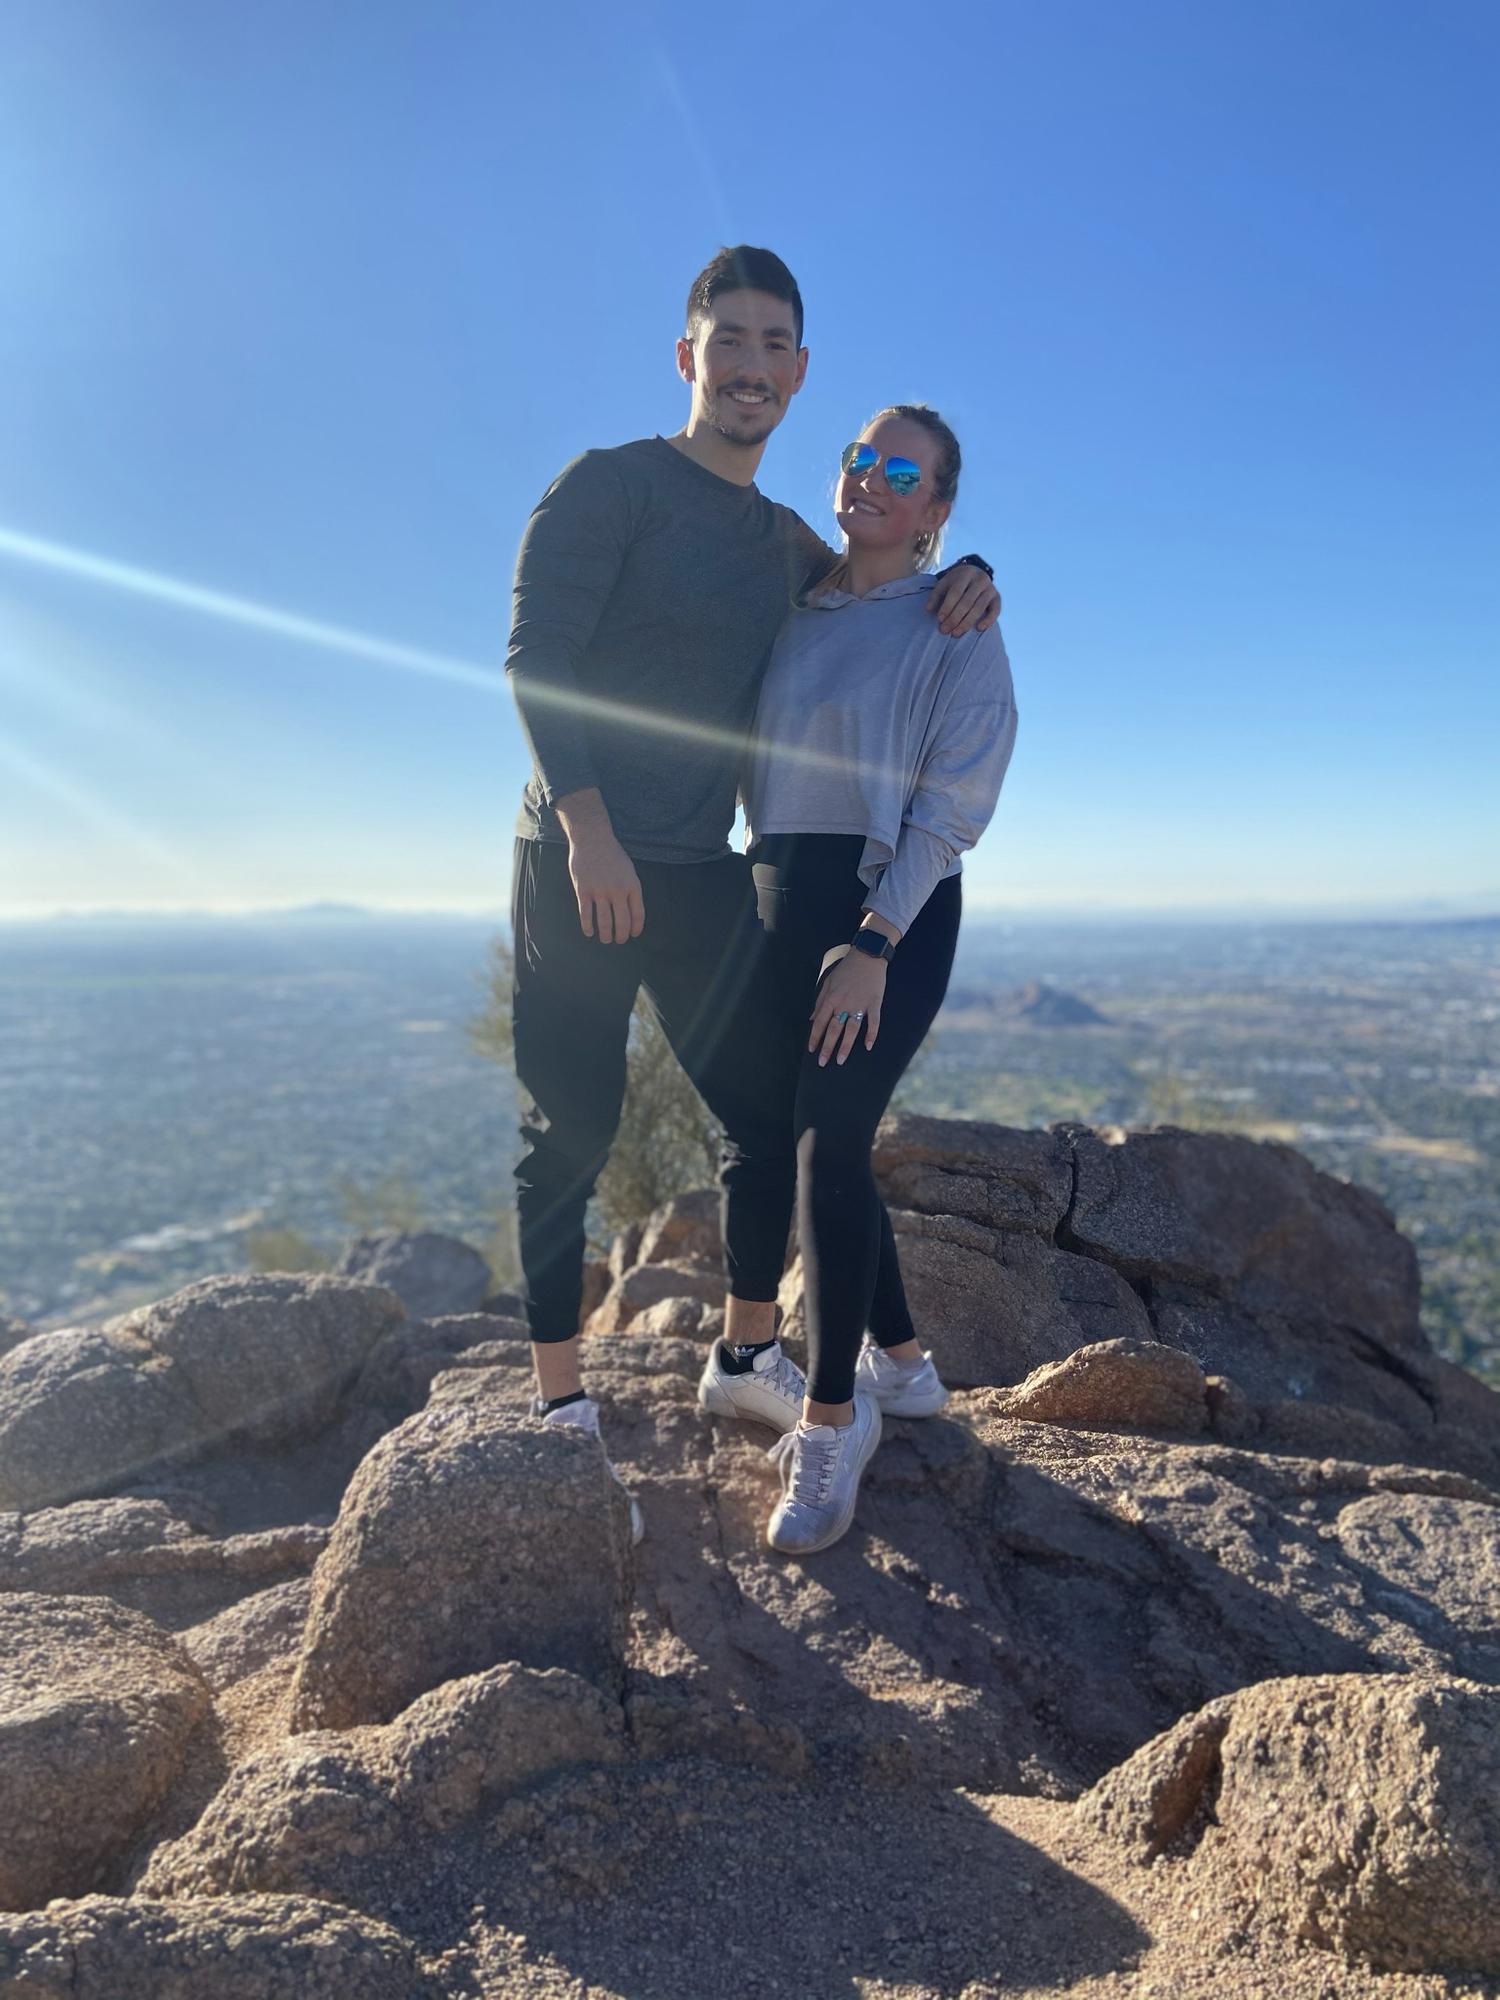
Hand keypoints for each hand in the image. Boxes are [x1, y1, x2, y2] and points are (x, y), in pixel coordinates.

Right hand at [567, 830, 644, 942]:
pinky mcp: (583, 891)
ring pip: (604, 922)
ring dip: (605, 935)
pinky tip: (589, 932)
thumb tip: (631, 911)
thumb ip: (631, 889)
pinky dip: (587, 927)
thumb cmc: (612, 854)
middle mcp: (617, 890)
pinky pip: (586, 914)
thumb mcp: (629, 870)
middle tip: (619, 941)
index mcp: (632, 885)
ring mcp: (600, 891)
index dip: (636, 928)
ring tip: (606, 940)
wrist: (592, 838)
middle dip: (621, 936)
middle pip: (622, 922)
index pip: (638, 914)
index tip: (633, 935)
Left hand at [809, 951, 886, 1065]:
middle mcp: (844, 1003)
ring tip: (841, 1060)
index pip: (819, 1022)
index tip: (811, 1050)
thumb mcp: (827, 982)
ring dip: (845, 1046)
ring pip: (851, 1029)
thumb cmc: (846, 969)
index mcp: (831, 998)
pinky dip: (871, 1034)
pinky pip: (874, 1022)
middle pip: (833, 1029)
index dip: (814, 1037)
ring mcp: (860, 1004)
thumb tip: (811, 1019)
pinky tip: (868, 1046)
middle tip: (823, 1063)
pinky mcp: (875, 1003)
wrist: (868, 955)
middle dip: (827, 1047)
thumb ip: (820, 1002)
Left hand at [929, 562, 1000, 635]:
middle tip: (944, 630)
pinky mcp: (997, 598)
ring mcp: (990, 588)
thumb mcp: (944, 585)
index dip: (947, 606)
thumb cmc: (955, 583)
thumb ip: (935, 596)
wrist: (974, 573)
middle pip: (967, 601)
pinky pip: (995, 610)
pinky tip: (978, 629)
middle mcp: (980, 580)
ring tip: (955, 634)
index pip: (956, 592)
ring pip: (979, 608)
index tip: (939, 619)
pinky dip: (988, 620)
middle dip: (955, 618)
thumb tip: (928, 609)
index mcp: (965, 574)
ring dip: (967, 622)